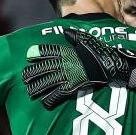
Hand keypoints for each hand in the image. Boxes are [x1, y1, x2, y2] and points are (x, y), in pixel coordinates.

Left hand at [21, 29, 135, 109]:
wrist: (111, 65)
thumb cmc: (101, 52)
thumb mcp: (87, 40)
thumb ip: (75, 37)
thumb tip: (67, 32)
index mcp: (67, 51)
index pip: (48, 51)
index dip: (38, 52)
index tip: (29, 54)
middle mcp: (64, 63)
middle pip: (44, 67)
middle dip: (33, 72)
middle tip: (24, 76)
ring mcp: (68, 75)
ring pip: (48, 81)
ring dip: (38, 86)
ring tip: (30, 90)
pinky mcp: (73, 87)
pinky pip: (59, 93)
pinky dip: (51, 99)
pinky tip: (45, 102)